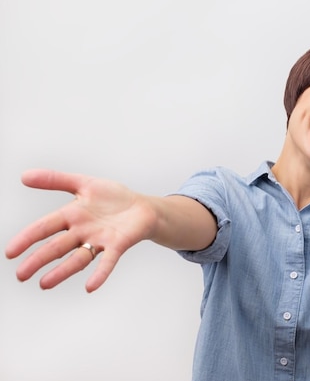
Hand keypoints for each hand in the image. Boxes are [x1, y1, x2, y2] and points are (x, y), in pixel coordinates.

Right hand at [5, 169, 155, 291]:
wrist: (144, 207)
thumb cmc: (114, 198)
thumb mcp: (84, 183)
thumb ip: (56, 180)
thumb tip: (24, 176)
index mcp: (72, 216)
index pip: (44, 227)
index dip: (27, 238)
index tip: (10, 253)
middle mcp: (82, 232)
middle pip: (56, 247)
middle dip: (38, 260)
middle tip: (21, 275)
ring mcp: (99, 241)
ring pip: (77, 259)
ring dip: (61, 271)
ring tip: (44, 284)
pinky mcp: (117, 246)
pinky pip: (107, 262)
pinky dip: (99, 274)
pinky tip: (91, 286)